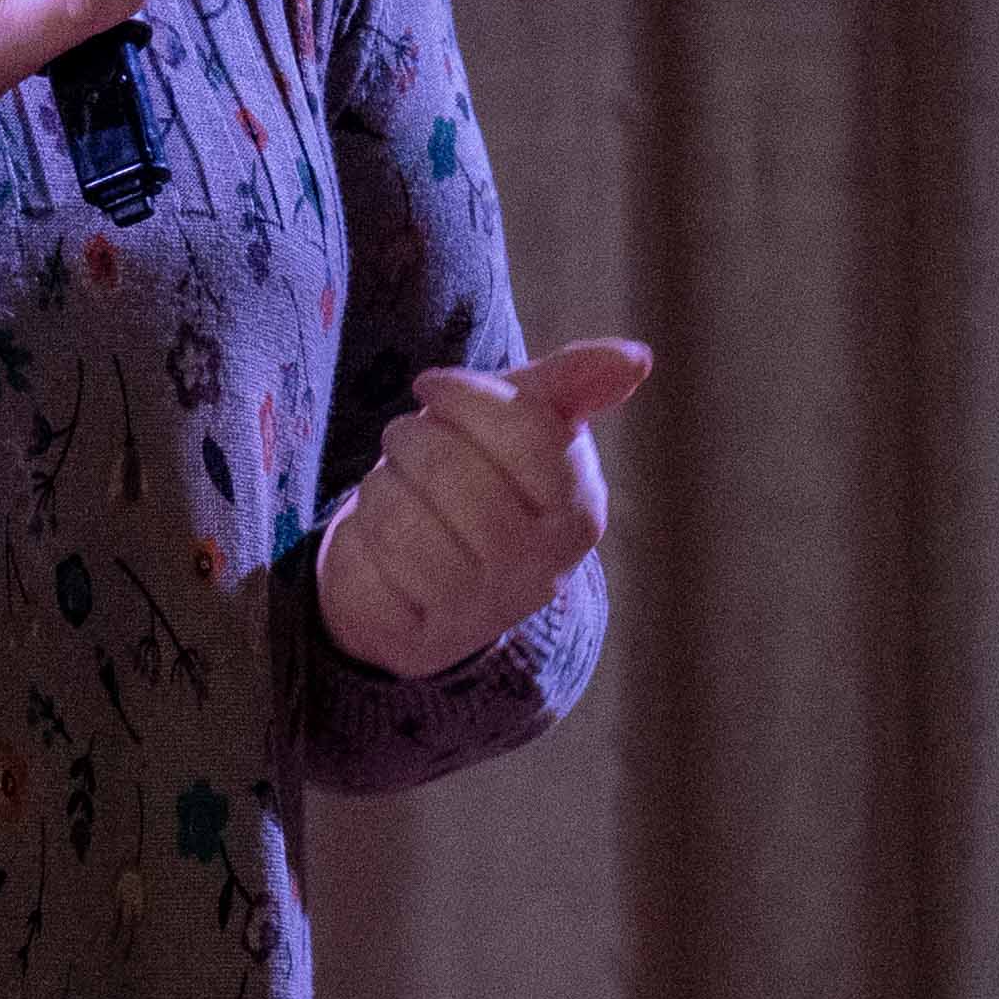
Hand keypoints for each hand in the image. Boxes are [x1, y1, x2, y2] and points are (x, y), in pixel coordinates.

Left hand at [311, 337, 650, 677]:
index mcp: (581, 513)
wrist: (422, 575)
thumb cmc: (477, 476)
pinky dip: (361, 537)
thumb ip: (574, 384)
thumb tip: (638, 358)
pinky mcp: (421, 641)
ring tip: (396, 489)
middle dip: (413, 439)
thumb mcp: (522, 420)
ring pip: (404, 519)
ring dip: (382, 487)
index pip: (528, 433)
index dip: (465, 395)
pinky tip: (380, 542)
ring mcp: (482, 614)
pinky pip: (372, 566)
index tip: (430, 385)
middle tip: (407, 441)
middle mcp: (541, 572)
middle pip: (453, 472)